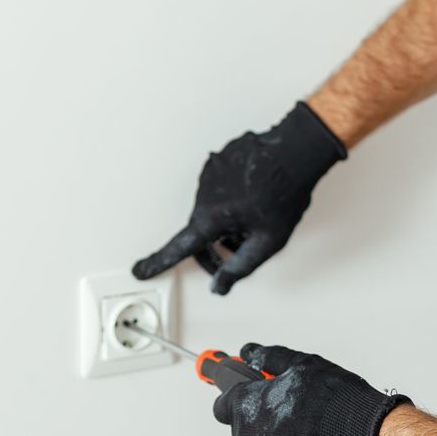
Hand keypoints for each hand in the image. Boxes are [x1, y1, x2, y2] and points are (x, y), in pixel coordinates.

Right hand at [132, 102, 345, 294]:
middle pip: (199, 231)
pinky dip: (231, 198)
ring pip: (211, 209)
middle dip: (213, 247)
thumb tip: (220, 285)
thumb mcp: (267, 241)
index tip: (140, 270)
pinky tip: (255, 197)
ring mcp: (210, 174)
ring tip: (257, 217)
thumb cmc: (285, 192)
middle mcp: (204, 194)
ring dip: (225, 221)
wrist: (296, 150)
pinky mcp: (218, 161)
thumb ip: (240, 267)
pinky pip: (219, 188)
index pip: (178, 248)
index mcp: (211, 217)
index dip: (158, 262)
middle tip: (236, 253)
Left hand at [210, 343, 411, 435]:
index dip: (236, 399)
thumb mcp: (302, 365)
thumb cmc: (333, 402)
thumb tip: (250, 353)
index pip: (222, 405)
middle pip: (246, 433)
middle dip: (265, 424)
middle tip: (295, 416)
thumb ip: (269, 358)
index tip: (248, 395)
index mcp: (246, 409)